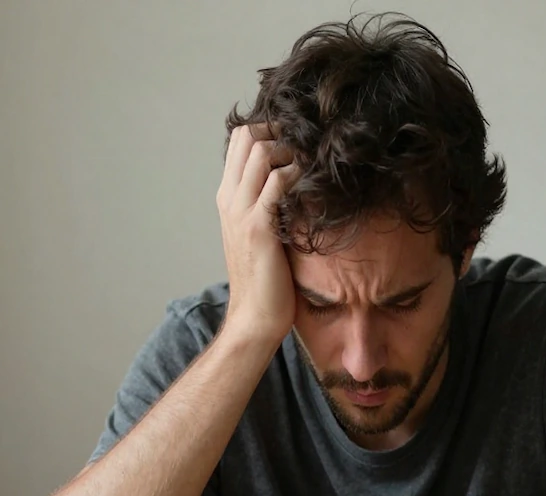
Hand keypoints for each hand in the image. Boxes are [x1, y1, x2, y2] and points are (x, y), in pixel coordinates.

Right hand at [216, 124, 299, 345]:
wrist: (255, 317)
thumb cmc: (266, 279)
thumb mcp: (261, 233)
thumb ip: (268, 205)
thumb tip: (295, 183)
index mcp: (228, 197)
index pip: (239, 140)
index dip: (268, 127)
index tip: (298, 135)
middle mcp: (230, 198)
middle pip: (248, 135)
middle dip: (281, 129)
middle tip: (310, 141)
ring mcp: (241, 211)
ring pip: (261, 151)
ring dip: (292, 147)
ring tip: (315, 158)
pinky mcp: (258, 226)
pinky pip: (278, 182)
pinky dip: (298, 172)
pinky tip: (316, 181)